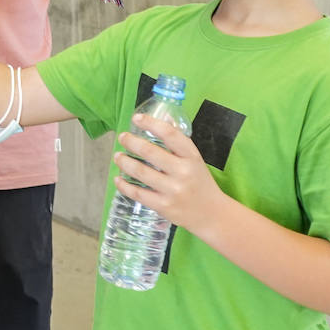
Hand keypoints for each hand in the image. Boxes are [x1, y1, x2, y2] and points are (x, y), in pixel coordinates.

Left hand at [111, 113, 224, 231]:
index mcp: (192, 157)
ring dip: (124, 162)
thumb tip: (164, 115)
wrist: (212, 214)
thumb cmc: (199, 182)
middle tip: (122, 137)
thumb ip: (178, 140)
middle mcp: (182, 172)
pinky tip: (118, 178)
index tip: (137, 118)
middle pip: (150, 152)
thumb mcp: (194, 159)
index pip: (170, 134)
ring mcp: (172, 190)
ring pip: (140, 171)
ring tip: (117, 156)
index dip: (151, 123)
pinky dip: (124, 185)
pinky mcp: (163, 206)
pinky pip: (138, 193)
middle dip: (131, 142)